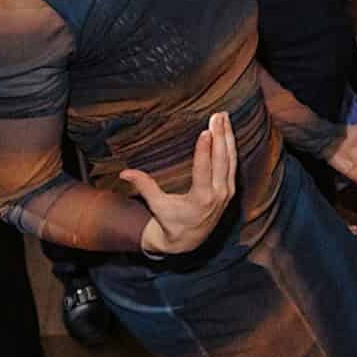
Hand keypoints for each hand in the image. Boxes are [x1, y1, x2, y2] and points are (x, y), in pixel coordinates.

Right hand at [123, 112, 237, 254]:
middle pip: (222, 161)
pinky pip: (233, 164)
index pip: (204, 171)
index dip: (204, 151)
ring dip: (228, 137)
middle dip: (220, 136)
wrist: (189, 240)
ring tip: (224, 117)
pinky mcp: (230, 189)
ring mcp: (227, 192)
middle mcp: (218, 195)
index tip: (205, 132)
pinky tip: (228, 131)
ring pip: (231, 160)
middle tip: (218, 115)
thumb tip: (124, 173)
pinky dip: (231, 147)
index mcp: (201, 199)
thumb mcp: (157, 206)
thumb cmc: (170, 222)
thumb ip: (144, 187)